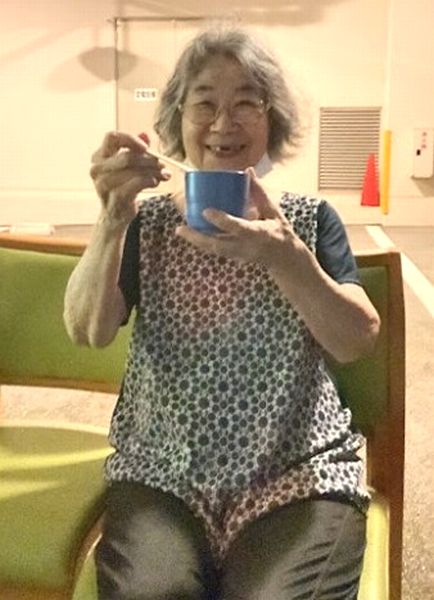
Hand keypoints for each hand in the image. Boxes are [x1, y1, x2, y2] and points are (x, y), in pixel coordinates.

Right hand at [90, 131, 170, 224]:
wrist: (115, 215)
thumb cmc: (122, 187)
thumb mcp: (128, 166)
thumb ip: (135, 149)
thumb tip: (145, 134)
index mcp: (98, 156)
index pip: (112, 137)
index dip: (131, 139)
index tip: (147, 147)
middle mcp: (97, 169)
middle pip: (127, 156)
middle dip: (149, 159)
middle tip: (163, 164)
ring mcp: (103, 185)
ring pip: (133, 171)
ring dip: (153, 171)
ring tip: (163, 174)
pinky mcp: (115, 198)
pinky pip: (136, 184)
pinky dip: (149, 181)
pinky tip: (155, 182)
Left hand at [176, 168, 301, 267]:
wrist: (284, 258)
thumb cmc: (280, 231)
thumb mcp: (273, 211)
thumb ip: (259, 192)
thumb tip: (248, 171)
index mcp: (259, 233)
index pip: (238, 227)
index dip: (222, 220)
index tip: (206, 210)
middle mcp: (247, 246)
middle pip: (218, 245)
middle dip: (198, 238)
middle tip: (180, 228)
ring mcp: (240, 255)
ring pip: (214, 250)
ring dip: (196, 241)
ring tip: (181, 229)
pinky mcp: (235, 257)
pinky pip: (216, 250)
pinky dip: (202, 242)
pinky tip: (191, 234)